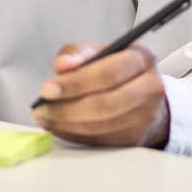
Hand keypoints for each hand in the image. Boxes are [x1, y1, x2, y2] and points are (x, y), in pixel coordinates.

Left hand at [31, 42, 169, 148]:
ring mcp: (146, 117)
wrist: (140, 92)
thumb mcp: (96, 50)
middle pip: (106, 103)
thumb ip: (76, 53)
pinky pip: (102, 141)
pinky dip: (76, 135)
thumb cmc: (113, 67)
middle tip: (41, 108)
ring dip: (68, 124)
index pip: (108, 73)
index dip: (76, 83)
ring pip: (103, 126)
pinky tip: (59, 127)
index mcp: (140, 58)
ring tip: (45, 117)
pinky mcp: (137, 139)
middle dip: (68, 108)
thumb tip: (62, 65)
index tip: (47, 88)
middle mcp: (150, 88)